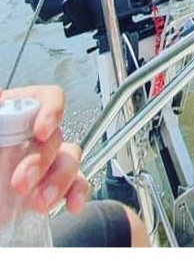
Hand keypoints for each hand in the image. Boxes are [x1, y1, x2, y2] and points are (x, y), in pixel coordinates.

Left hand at [2, 84, 88, 214]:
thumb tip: (0, 97)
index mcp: (13, 115)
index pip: (47, 98)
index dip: (51, 110)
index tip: (41, 130)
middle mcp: (31, 136)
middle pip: (56, 135)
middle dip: (42, 160)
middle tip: (21, 182)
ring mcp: (42, 162)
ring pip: (69, 159)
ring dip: (59, 180)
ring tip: (38, 203)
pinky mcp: (48, 187)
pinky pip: (74, 184)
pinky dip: (76, 192)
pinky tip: (70, 205)